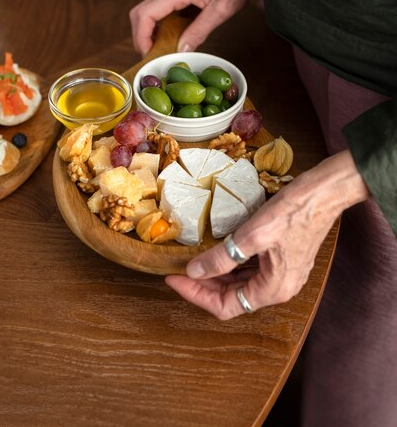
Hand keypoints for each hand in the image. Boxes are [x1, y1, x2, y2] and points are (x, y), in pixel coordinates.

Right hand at [129, 0, 263, 55]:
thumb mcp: (221, 11)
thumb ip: (200, 31)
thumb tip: (181, 50)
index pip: (146, 13)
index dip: (141, 36)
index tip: (148, 53)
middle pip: (139, 13)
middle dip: (140, 36)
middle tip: (151, 55)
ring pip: (146, 11)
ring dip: (147, 32)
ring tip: (158, 49)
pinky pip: (158, 9)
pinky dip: (157, 26)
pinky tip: (167, 37)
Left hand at [166, 150, 369, 319]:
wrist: (325, 193)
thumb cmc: (294, 212)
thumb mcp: (252, 235)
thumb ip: (222, 258)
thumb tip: (194, 272)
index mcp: (273, 289)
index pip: (225, 306)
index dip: (196, 294)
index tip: (174, 278)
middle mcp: (279, 288)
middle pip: (232, 297)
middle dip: (203, 285)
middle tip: (178, 269)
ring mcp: (282, 274)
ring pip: (240, 284)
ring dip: (216, 275)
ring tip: (193, 262)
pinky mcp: (282, 258)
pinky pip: (250, 270)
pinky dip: (231, 265)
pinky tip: (217, 253)